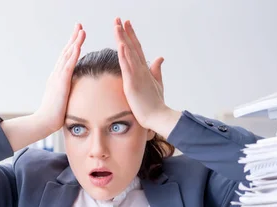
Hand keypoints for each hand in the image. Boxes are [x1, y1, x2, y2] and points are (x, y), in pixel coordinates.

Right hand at [33, 23, 85, 134]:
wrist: (44, 122)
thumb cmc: (54, 116)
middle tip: (79, 25)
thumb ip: (67, 93)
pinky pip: (68, 66)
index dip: (72, 45)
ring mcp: (57, 78)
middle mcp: (56, 74)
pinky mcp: (60, 83)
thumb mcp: (63, 100)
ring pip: (67, 55)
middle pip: (66, 52)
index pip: (66, 58)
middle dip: (73, 38)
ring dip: (75, 42)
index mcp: (57, 78)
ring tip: (81, 30)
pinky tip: (78, 45)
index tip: (78, 35)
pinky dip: (73, 54)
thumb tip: (74, 93)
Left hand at [114, 18, 179, 134]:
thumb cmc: (155, 103)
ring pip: (129, 53)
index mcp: (144, 70)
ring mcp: (138, 75)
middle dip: (125, 32)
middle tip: (119, 19)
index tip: (126, 24)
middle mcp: (141, 69)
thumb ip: (157, 70)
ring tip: (117, 26)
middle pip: (132, 46)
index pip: (137, 49)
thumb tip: (160, 58)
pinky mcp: (133, 83)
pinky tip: (121, 44)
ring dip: (123, 39)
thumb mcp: (157, 83)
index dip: (131, 36)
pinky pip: (127, 67)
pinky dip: (124, 55)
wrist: (158, 117)